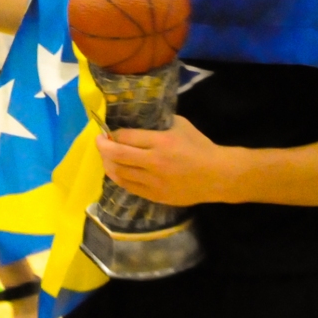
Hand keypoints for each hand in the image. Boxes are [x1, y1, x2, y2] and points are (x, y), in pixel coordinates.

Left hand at [95, 115, 233, 206]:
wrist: (218, 176)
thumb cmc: (200, 147)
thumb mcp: (181, 125)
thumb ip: (158, 123)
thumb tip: (138, 121)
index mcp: (161, 143)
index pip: (125, 137)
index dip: (112, 134)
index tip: (107, 131)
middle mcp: (154, 163)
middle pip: (116, 155)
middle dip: (102, 147)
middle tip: (99, 142)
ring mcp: (153, 182)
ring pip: (118, 174)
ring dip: (107, 163)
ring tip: (105, 157)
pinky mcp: (155, 196)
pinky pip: (129, 187)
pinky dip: (119, 178)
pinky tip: (117, 171)